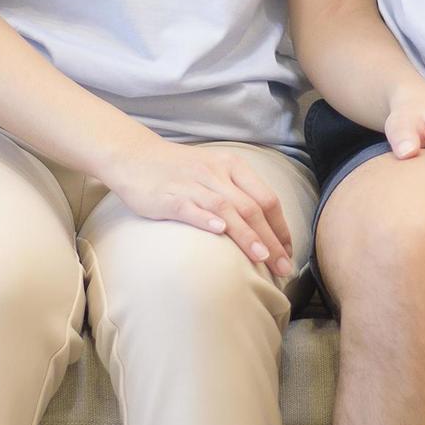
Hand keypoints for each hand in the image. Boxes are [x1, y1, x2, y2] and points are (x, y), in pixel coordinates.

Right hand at [107, 139, 299, 281]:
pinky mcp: (168, 196)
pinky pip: (191, 208)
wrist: (135, 156)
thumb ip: (239, 195)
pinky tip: (219, 232)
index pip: (267, 198)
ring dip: (246, 234)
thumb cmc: (181, 171)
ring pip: (227, 209)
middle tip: (284, 267)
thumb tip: (266, 230)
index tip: (288, 253)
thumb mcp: (216, 173)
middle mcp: (216, 173)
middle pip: (252, 207)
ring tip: (262, 258)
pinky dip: (206, 219)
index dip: (281, 228)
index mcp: (233, 166)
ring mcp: (192, 184)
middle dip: (272, 240)